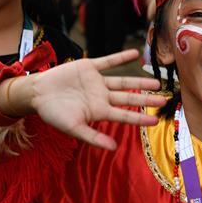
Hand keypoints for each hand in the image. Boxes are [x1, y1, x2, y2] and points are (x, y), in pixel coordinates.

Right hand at [29, 49, 166, 149]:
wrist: (36, 94)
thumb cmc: (53, 114)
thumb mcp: (73, 128)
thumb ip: (93, 137)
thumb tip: (114, 148)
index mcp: (99, 112)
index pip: (124, 116)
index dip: (140, 118)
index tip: (156, 121)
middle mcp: (101, 97)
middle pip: (129, 98)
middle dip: (146, 99)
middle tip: (165, 100)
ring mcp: (97, 82)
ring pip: (122, 81)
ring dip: (139, 81)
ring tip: (156, 83)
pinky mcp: (89, 67)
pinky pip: (108, 62)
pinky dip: (120, 58)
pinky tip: (134, 54)